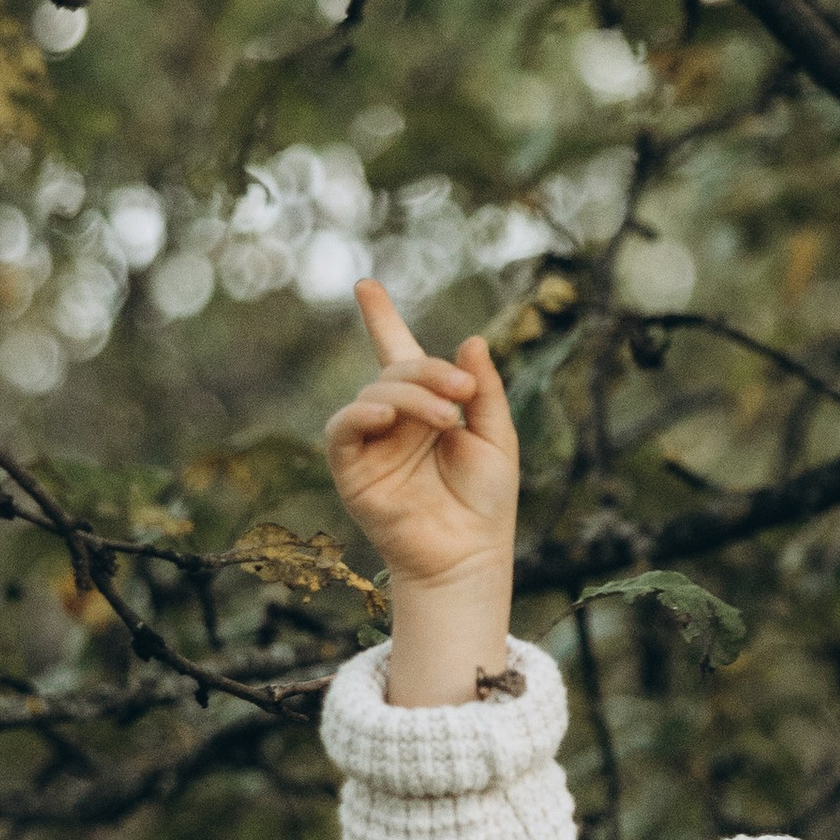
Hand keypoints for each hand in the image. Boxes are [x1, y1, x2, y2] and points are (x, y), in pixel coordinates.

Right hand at [323, 281, 519, 696]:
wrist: (469, 554)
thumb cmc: (485, 501)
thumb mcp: (497, 437)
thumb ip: (484, 390)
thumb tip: (470, 340)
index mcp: (427, 407)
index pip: (397, 353)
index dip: (381, 318)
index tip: (365, 285)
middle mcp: (394, 420)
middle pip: (397, 370)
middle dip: (430, 370)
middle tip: (463, 394)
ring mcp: (371, 443)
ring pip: (374, 393)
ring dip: (411, 394)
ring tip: (447, 417)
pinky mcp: (352, 470)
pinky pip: (342, 429)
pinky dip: (361, 414)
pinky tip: (387, 416)